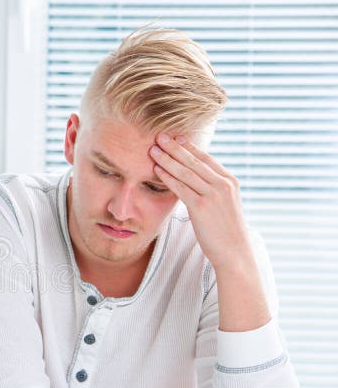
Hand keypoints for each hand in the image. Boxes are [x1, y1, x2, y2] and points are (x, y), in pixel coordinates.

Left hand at [149, 134, 251, 272]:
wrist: (234, 251)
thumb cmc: (225, 230)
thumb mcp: (225, 204)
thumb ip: (213, 189)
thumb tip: (197, 180)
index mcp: (229, 181)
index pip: (206, 158)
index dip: (189, 147)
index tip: (175, 137)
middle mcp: (223, 184)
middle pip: (194, 161)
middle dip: (175, 148)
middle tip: (160, 136)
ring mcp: (213, 195)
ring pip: (185, 172)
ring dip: (167, 159)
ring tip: (153, 150)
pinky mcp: (201, 207)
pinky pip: (180, 188)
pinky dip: (167, 177)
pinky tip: (156, 170)